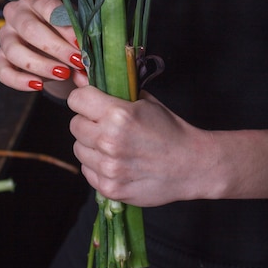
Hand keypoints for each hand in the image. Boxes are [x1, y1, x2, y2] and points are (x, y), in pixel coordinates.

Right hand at [0, 0, 87, 93]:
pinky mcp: (0, 56)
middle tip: (76, 61)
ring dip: (40, 65)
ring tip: (62, 74)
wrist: (54, 49)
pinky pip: (3, 70)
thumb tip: (85, 73)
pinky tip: (38, 85)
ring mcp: (5, 35)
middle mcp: (16, 13)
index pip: (47, 6)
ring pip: (14, 50)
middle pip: (29, 28)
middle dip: (55, 47)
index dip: (64, 25)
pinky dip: (19, 81)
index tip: (80, 43)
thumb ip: (79, 48)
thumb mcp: (74, 33)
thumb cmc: (66, 34)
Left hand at [68, 86, 222, 206]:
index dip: (83, 99)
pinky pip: (86, 170)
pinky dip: (97, 166)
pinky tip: (117, 161)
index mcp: (118, 115)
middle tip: (106, 125)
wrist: (192, 165)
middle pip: (74, 124)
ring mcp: (108, 167)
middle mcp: (109, 141)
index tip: (91, 103)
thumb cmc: (169, 130)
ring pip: (78, 148)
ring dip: (91, 145)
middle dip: (88, 122)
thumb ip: (111, 90)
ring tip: (114, 145)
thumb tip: (81, 79)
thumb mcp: (144, 101)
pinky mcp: (110, 188)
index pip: (76, 99)